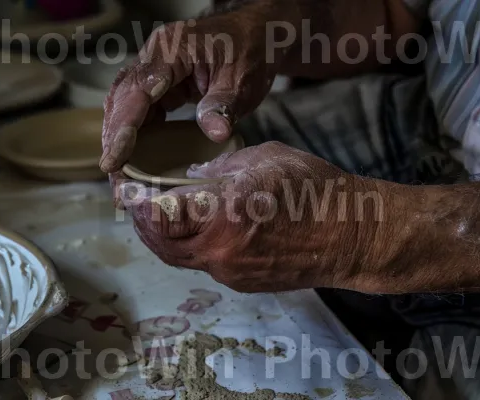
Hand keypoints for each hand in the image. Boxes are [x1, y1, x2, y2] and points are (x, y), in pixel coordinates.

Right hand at [100, 11, 280, 173]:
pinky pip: (140, 109)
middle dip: (114, 138)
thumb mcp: (241, 79)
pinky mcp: (160, 84)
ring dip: (119, 138)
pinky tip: (131, 157)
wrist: (255, 36)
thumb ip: (224, 104)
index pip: (139, 90)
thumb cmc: (248, 51)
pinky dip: (133, 133)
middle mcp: (155, 57)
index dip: (124, 126)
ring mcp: (155, 70)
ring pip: (125, 105)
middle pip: (123, 98)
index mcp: (171, 49)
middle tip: (112, 173)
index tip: (115, 158)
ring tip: (117, 172)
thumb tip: (215, 133)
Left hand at [120, 142, 372, 292]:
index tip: (127, 190)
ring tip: (160, 214)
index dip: (135, 204)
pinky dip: (191, 245)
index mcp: (225, 213)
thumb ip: (219, 170)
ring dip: (163, 237)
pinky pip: (204, 264)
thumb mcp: (264, 159)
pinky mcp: (242, 282)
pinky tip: (197, 227)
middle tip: (135, 203)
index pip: (159, 216)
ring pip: (180, 257)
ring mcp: (232, 271)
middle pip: (160, 243)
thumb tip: (192, 179)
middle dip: (142, 222)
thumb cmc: (315, 190)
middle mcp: (221, 250)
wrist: (352, 235)